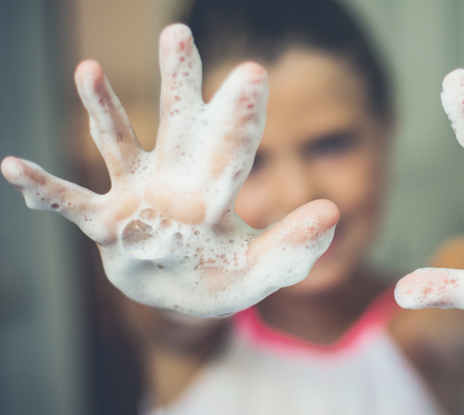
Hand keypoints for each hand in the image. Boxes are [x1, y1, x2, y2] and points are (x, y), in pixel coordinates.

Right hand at [1, 24, 338, 316]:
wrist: (182, 297)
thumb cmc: (223, 277)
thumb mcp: (264, 270)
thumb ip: (295, 245)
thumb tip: (333, 211)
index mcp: (218, 189)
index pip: (234, 147)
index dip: (241, 113)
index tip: (252, 73)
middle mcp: (176, 180)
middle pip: (178, 124)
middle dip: (178, 82)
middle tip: (178, 33)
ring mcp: (138, 197)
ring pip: (120, 144)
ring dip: (103, 110)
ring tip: (89, 69)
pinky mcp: (107, 223)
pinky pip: (72, 203)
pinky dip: (45, 188)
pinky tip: (13, 167)